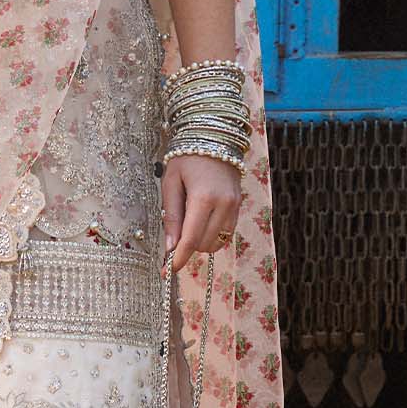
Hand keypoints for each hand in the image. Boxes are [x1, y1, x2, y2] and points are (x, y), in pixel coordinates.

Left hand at [160, 151, 240, 270]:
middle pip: (205, 244)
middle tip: (172, 239)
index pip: (192, 239)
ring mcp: (235, 206)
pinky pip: (226, 233)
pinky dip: (212, 236)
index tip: (167, 270)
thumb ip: (171, 215)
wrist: (215, 137)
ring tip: (186, 226)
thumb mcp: (171, 182)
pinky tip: (200, 224)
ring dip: (201, 243)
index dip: (179, 258)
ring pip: (218, 242)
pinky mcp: (239, 206)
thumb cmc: (187, 157)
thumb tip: (169, 246)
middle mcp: (224, 204)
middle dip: (187, 248)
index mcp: (204, 198)